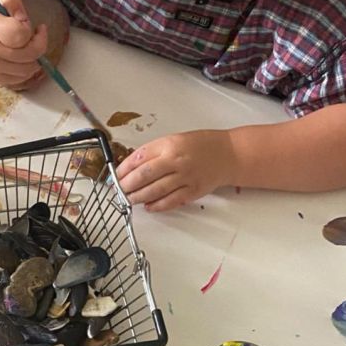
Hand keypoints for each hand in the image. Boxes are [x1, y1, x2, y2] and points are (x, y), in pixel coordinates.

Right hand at [0, 0, 47, 88]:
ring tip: (28, 46)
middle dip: (38, 44)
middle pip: (29, 55)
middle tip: (35, 35)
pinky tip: (23, 57)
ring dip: (34, 58)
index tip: (27, 23)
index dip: (30, 30)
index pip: (21, 35)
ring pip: (28, 69)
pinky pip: (22, 78)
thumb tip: (22, 21)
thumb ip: (15, 3)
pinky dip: (27, 68)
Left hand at [116, 130, 236, 211]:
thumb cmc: (202, 145)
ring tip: (128, 200)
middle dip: (126, 186)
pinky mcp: (192, 191)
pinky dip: (156, 206)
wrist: (229, 154)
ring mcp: (185, 177)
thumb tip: (132, 166)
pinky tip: (148, 206)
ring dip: (137, 197)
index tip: (115, 176)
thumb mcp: (175, 139)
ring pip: (154, 191)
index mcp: (169, 144)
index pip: (139, 158)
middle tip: (119, 191)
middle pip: (143, 176)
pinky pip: (170, 201)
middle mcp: (176, 160)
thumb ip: (154, 152)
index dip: (123, 170)